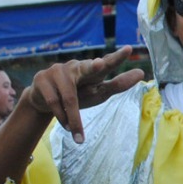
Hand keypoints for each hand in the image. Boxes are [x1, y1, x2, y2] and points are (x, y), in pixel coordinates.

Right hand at [24, 46, 145, 143]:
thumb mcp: (98, 91)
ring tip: (77, 133)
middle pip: (86, 69)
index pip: (107, 63)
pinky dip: (61, 117)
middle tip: (99, 65)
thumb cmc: (78, 94)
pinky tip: (66, 125)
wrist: (44, 101)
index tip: (128, 49)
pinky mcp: (41, 79)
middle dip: (93, 67)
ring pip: (69, 98)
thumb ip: (118, 84)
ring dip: (74, 119)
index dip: (117, 58)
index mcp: (92, 70)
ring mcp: (57, 71)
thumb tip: (141, 72)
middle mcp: (76, 67)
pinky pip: (54, 102)